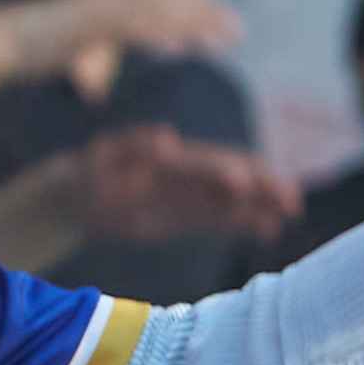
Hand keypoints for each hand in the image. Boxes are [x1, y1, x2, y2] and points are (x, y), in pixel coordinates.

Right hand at [0, 0, 240, 99]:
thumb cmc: (30, 48)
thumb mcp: (74, 46)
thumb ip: (96, 51)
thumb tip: (106, 74)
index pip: (162, 0)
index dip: (195, 11)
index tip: (222, 24)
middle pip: (169, 1)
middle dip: (206, 16)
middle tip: (237, 31)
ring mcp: (100, 7)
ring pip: (158, 12)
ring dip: (193, 25)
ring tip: (223, 39)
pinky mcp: (88, 24)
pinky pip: (132, 29)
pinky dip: (158, 36)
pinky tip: (179, 49)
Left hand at [59, 125, 298, 244]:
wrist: (72, 197)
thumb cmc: (84, 174)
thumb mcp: (99, 160)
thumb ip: (130, 148)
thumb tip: (167, 136)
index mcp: (166, 160)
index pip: (204, 163)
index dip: (228, 170)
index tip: (246, 182)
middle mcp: (184, 176)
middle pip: (230, 178)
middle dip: (260, 186)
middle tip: (291, 197)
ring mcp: (187, 197)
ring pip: (232, 200)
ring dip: (261, 205)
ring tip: (291, 211)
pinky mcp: (185, 218)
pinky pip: (220, 220)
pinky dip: (245, 223)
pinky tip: (270, 229)